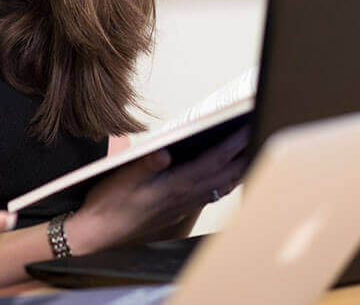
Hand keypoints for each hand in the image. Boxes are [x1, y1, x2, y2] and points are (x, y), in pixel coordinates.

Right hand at [67, 126, 249, 252]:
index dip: (233, 144)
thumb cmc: (109, 203)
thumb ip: (145, 165)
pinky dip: (226, 183)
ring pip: (222, 186)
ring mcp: (184, 205)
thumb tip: (164, 153)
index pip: (213, 161)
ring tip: (252, 153)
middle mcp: (185, 197)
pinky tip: (228, 178)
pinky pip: (212, 195)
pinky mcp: (179, 210)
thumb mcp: (121, 179)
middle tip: (258, 132)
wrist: (100, 231)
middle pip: (225, 174)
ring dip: (240, 170)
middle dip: (244, 153)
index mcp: (175, 185)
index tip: (247, 127)